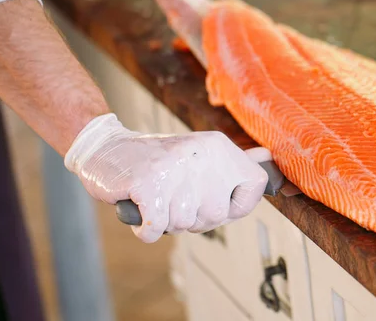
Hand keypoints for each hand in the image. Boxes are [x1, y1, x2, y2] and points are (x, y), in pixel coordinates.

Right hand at [64, 113, 268, 242]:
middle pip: (217, 215)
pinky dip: (145, 228)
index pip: (255, 186)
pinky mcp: (147, 185)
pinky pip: (156, 229)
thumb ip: (235, 162)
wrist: (106, 149)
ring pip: (185, 224)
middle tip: (172, 196)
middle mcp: (201, 154)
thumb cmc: (158, 162)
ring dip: (166, 220)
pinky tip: (140, 207)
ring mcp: (174, 169)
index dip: (236, 204)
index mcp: (219, 147)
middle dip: (193, 217)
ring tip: (155, 196)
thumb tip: (269, 160)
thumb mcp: (201, 154)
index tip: (212, 198)